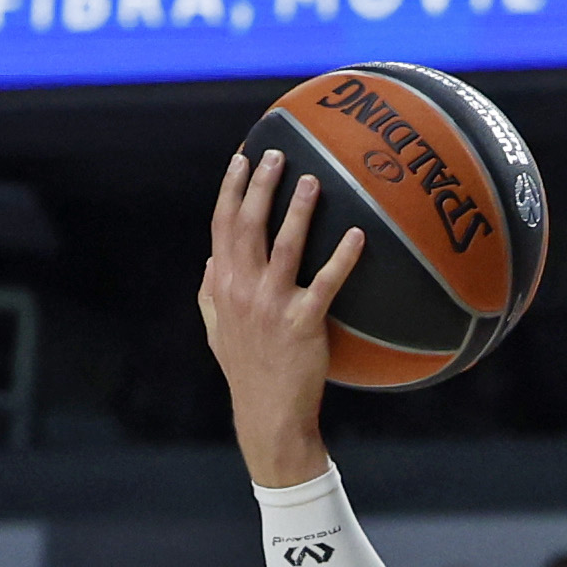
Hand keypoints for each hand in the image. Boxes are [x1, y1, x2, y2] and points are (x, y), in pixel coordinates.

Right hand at [197, 149, 362, 487]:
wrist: (267, 412)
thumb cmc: (246, 370)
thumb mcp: (217, 330)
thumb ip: (210, 292)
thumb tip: (210, 260)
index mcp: (222, 285)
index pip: (221, 225)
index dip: (230, 188)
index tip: (241, 158)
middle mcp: (243, 288)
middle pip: (249, 224)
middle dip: (261, 185)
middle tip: (279, 155)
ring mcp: (272, 304)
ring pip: (285, 244)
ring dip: (298, 209)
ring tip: (313, 180)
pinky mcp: (303, 322)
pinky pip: (326, 282)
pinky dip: (342, 256)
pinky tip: (357, 234)